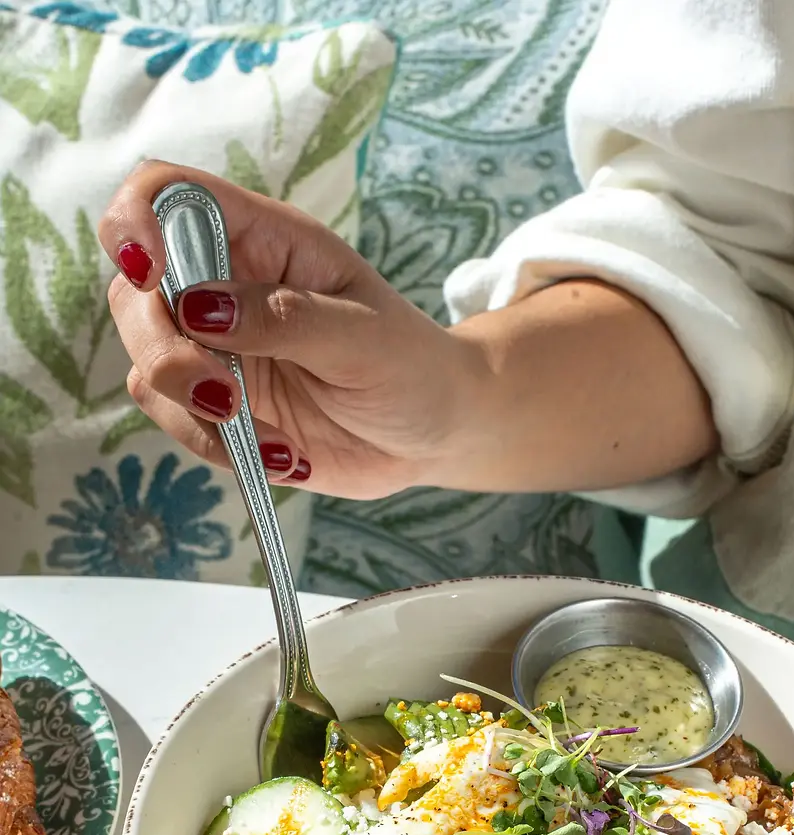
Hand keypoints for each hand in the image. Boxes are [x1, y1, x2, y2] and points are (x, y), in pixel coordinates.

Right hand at [98, 161, 479, 496]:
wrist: (433, 433)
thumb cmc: (411, 365)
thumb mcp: (364, 335)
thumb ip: (284, 317)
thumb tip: (199, 306)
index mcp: (264, 241)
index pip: (168, 196)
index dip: (137, 219)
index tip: (149, 270)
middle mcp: (225, 287)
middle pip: (136, 292)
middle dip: (165, 350)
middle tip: (227, 398)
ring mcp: (216, 350)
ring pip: (146, 364)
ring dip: (193, 411)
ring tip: (276, 442)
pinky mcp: (218, 407)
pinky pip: (177, 421)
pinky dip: (216, 447)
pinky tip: (283, 455)